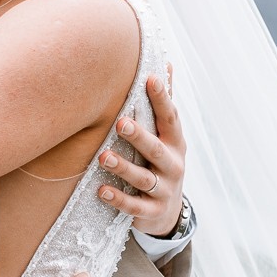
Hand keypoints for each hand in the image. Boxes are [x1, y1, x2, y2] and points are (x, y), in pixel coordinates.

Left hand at [96, 66, 186, 236]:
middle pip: (156, 150)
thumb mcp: (167, 136)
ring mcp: (164, 190)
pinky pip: (135, 206)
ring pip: (144, 179)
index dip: (162, 98)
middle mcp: (173, 165)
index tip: (150, 78)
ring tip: (104, 158)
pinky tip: (101, 190)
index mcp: (175, 142)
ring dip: (124, 168)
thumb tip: (165, 64)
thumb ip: (163, 105)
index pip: (170, 118)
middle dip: (139, 136)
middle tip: (120, 123)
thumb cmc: (161, 162)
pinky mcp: (152, 212)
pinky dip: (119, 199)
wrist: (168, 213)